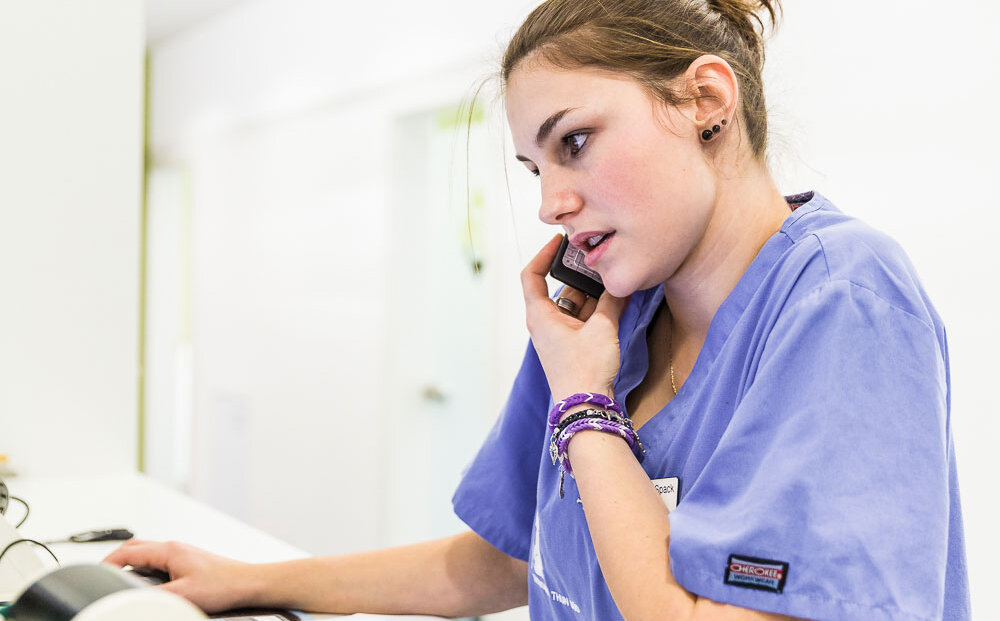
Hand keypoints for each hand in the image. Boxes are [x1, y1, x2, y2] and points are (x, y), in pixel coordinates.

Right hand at [102, 539, 255, 612]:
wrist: (247, 583)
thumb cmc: (223, 585)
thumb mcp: (181, 595)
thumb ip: (153, 597)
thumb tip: (132, 600)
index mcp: (169, 550)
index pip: (127, 551)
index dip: (107, 563)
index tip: (94, 574)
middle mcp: (174, 548)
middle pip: (135, 548)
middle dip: (116, 560)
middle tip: (103, 575)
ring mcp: (181, 554)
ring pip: (148, 554)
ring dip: (132, 565)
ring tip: (121, 580)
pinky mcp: (188, 563)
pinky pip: (159, 562)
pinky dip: (146, 570)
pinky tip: (147, 584)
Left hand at [521, 235, 628, 409]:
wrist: (587, 406)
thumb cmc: (586, 369)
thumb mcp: (602, 328)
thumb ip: (611, 300)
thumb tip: (619, 280)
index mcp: (539, 314)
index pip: (531, 275)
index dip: (543, 254)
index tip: (560, 240)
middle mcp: (544, 323)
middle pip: (560, 287)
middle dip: (581, 275)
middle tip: (601, 261)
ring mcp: (558, 335)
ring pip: (574, 303)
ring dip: (594, 293)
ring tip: (615, 279)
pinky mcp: (571, 346)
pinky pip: (583, 319)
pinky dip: (597, 309)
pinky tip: (617, 301)